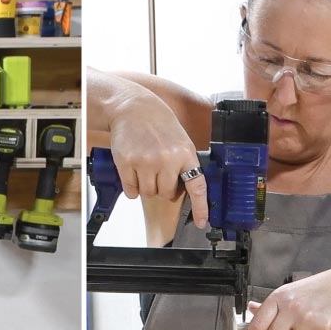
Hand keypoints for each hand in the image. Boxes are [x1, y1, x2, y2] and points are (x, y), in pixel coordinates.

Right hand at [110, 91, 209, 226]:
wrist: (133, 107)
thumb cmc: (157, 123)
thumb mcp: (180, 140)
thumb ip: (183, 164)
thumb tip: (183, 191)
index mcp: (185, 153)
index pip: (197, 186)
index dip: (200, 207)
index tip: (202, 222)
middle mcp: (167, 159)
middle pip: (166, 194)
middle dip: (162, 188)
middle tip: (158, 171)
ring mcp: (146, 161)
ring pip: (148, 194)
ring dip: (146, 187)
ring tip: (145, 167)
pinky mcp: (128, 163)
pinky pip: (132, 191)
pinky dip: (132, 186)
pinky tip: (133, 170)